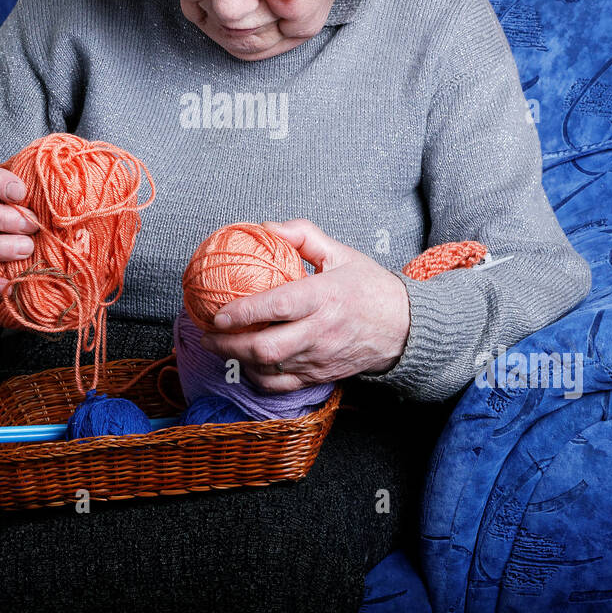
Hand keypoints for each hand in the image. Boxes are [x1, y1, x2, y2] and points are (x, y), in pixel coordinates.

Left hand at [199, 218, 410, 392]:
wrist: (403, 328)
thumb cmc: (369, 288)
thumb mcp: (341, 253)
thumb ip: (303, 236)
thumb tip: (266, 228)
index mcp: (324, 297)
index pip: (277, 307)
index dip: (243, 312)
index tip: (218, 313)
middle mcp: (320, 332)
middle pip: (266, 347)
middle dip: (229, 345)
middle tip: (208, 335)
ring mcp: (319, 358)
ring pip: (270, 369)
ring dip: (238, 361)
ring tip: (219, 347)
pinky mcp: (320, 376)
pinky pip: (281, 385)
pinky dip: (258, 377)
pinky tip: (245, 364)